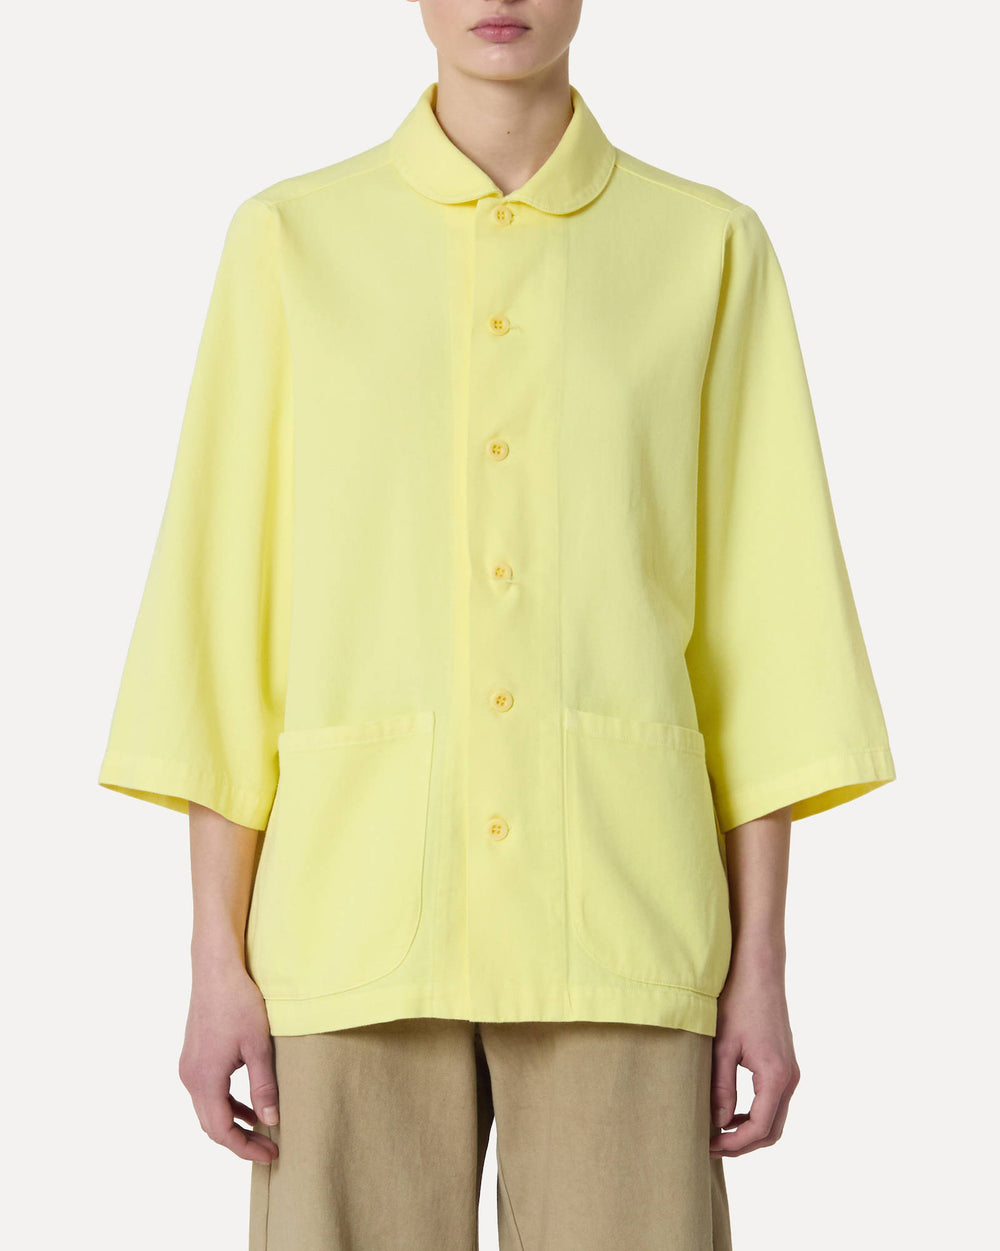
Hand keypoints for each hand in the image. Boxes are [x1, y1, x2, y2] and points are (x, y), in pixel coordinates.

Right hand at [178, 963, 279, 1162]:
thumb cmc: (238, 1003)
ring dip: (233, 1122)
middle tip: (269, 1148)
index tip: (270, 1154)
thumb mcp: (258, 1046)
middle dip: (240, 1140)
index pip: (221, 1130)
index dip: (245, 1147)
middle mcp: (190, 1077)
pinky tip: (247, 1103)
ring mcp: (189, 1067)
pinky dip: (227, 1103)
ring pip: (208, 1109)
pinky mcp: (193, 1056)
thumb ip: (264, 1086)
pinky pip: (208, 1092)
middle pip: (211, 1125)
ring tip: (262, 1130)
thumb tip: (271, 1120)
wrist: (215, 969)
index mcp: (204, 1080)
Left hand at [709, 961, 799, 1157]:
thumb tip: (718, 1123)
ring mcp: (790, 1071)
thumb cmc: (738, 1002)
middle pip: (772, 1130)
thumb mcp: (723, 1046)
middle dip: (742, 1143)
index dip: (734, 1144)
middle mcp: (789, 1078)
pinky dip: (755, 1113)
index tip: (708, 1145)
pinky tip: (731, 1110)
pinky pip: (774, 1101)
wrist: (759, 970)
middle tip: (711, 1145)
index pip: (759, 1129)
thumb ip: (722, 1087)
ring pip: (774, 1118)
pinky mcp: (785, 1064)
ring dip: (749, 1130)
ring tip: (717, 1131)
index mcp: (776, 1076)